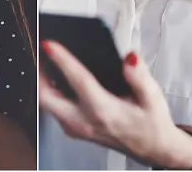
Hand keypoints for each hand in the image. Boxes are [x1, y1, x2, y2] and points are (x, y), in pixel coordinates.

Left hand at [38, 42, 191, 168]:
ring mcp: (75, 128)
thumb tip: (130, 58)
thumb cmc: (151, 123)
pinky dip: (49, 91)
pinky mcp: (73, 129)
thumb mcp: (153, 98)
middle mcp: (84, 121)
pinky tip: (53, 78)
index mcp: (104, 111)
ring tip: (43, 60)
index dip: (62, 60)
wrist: (152, 148)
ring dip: (41, 82)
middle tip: (38, 52)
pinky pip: (52, 109)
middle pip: (46, 97)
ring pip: (45, 104)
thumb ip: (140, 77)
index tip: (48, 44)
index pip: (78, 80)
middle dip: (38, 73)